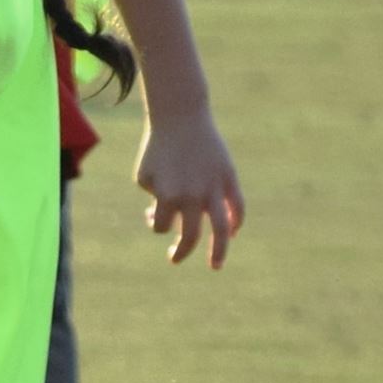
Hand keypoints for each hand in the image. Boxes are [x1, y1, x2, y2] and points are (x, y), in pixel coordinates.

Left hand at [135, 110, 244, 267]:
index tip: (152, 212)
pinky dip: (235, 222)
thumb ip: (155, 202)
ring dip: (218, 251)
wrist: (181, 117)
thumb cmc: (158, 148)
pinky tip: (231, 232)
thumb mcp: (145, 176)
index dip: (155, 222)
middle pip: (189, 236)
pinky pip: (237, 207)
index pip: (161, 226)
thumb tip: (168, 220)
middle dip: (180, 251)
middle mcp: (192, 196)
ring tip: (214, 266)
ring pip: (221, 229)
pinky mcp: (229, 177)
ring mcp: (213, 188)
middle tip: (174, 258)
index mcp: (168, 196)